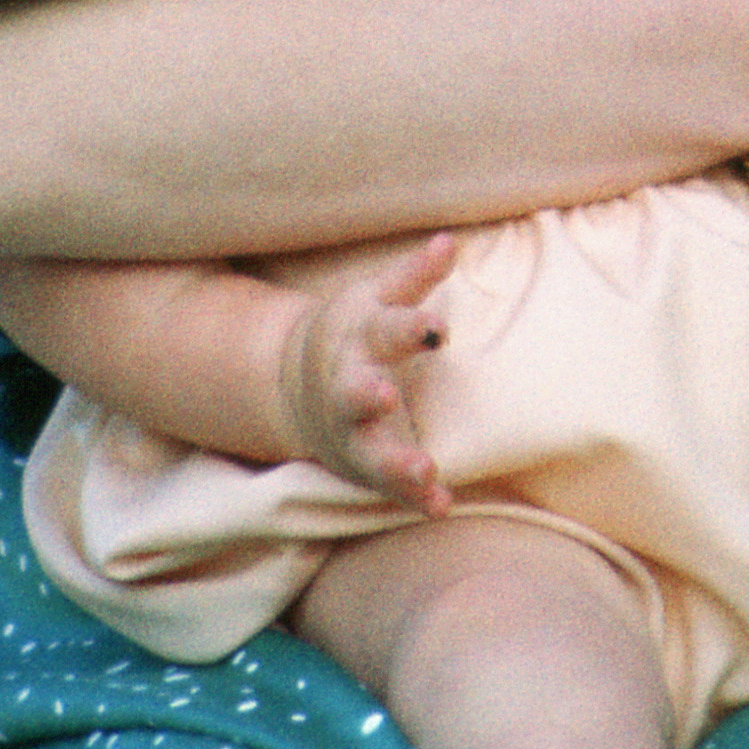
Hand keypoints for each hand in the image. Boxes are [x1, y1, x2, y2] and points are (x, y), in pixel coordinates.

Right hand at [278, 235, 456, 511]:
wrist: (296, 387)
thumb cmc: (351, 334)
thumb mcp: (375, 299)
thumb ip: (415, 277)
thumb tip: (452, 241)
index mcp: (357, 342)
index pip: (385, 330)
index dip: (409, 328)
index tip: (435, 327)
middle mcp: (350, 390)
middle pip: (356, 395)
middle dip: (367, 396)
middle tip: (385, 394)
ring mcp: (356, 433)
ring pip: (371, 452)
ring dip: (396, 462)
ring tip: (424, 470)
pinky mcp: (368, 466)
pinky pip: (391, 489)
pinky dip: (414, 500)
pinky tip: (441, 507)